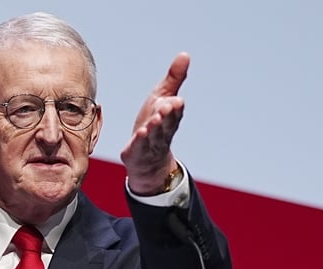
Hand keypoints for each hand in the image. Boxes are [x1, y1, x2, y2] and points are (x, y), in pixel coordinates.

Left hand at [121, 52, 188, 194]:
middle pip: (167, 124)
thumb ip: (174, 79)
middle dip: (167, 116)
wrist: (148, 159)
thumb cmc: (155, 123)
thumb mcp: (163, 98)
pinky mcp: (137, 153)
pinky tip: (141, 134)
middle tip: (166, 107)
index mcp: (170, 117)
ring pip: (155, 136)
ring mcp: (151, 144)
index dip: (175, 107)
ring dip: (155, 129)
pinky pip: (139, 148)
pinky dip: (141, 142)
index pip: (175, 112)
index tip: (176, 100)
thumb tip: (185, 54)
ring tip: (153, 121)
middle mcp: (163, 132)